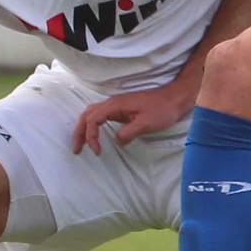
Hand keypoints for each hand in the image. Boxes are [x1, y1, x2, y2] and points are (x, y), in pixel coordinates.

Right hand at [72, 81, 195, 152]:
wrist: (174, 99)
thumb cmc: (162, 110)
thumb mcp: (145, 124)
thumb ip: (128, 133)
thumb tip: (117, 141)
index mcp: (115, 105)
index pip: (93, 120)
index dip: (91, 137)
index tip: (97, 151)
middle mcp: (112, 103)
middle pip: (87, 115)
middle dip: (79, 133)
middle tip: (76, 150)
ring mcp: (116, 105)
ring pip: (91, 114)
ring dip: (84, 128)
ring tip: (81, 144)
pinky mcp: (121, 109)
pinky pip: (100, 116)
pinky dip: (92, 125)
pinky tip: (94, 135)